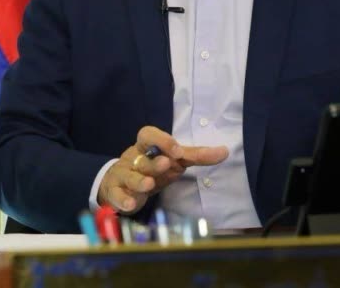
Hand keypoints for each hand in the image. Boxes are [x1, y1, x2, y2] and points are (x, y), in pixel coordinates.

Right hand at [96, 125, 227, 213]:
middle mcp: (133, 158)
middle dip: (153, 162)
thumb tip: (224, 151)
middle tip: (166, 164)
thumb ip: (195, 155)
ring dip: (139, 181)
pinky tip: (132, 205)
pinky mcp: (115, 192)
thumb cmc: (151, 168)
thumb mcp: (172, 160)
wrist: (119, 183)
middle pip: (140, 157)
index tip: (178, 150)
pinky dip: (123, 200)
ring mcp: (123, 175)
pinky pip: (117, 195)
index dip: (162, 140)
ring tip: (148, 185)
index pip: (148, 134)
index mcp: (146, 146)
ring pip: (129, 176)